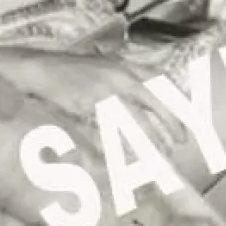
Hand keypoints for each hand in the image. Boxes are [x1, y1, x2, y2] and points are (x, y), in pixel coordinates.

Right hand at [5, 53, 185, 149]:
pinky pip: (108, 132)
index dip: (177, 103)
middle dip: (169, 123)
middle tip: (179, 143)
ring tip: (158, 154)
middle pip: (153, 102)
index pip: (162, 83)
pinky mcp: (87, 108)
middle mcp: (119, 78)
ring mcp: (103, 92)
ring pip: (134, 120)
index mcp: (127, 67)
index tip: (186, 121)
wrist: (40, 69)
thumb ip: (130, 78)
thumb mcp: (108, 67)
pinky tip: (128, 158)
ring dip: (148, 139)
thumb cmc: (75, 71)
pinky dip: (119, 147)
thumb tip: (153, 96)